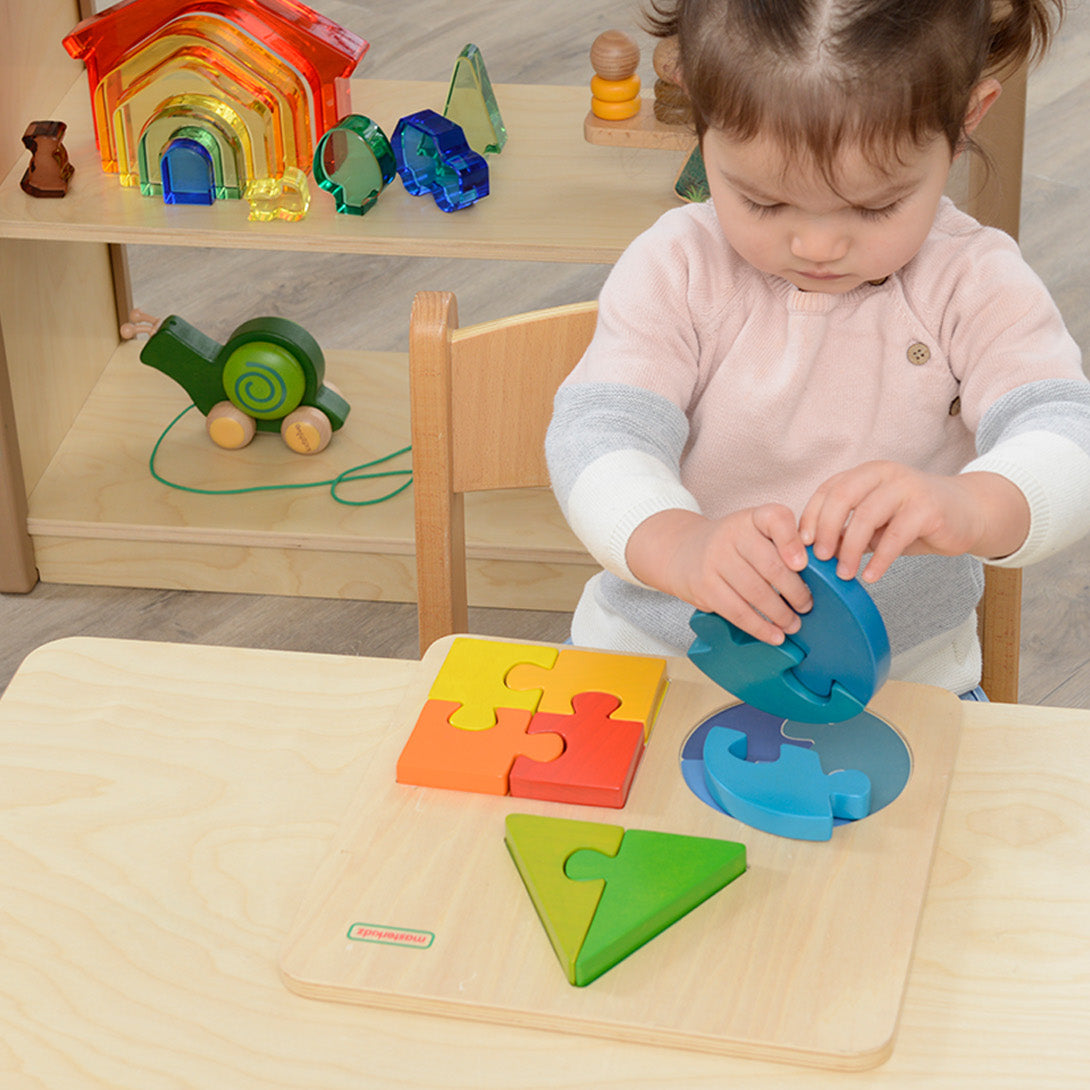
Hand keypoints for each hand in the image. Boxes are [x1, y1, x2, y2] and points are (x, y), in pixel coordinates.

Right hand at [625, 505, 812, 644]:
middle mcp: (732, 534)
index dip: (792, 541)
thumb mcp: (755, 531)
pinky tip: (774, 635)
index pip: (775, 519)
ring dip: (780, 614)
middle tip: (807, 605)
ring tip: (793, 624)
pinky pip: (737, 611)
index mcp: (751, 518)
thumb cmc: (733, 546)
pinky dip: (759, 627)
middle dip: (795, 591)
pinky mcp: (704, 586)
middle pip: (770, 565)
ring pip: (755, 592)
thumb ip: (784, 543)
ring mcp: (715, 560)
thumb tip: (823, 574)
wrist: (683, 552)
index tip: (804, 564)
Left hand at [799, 462, 1030, 582]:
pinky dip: (880, 560)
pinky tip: (871, 576)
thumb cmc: (914, 520)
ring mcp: (908, 488)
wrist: (969, 513)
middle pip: (842, 497)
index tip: (802, 544)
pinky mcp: (928, 508)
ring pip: (867, 516)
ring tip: (844, 574)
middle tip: (819, 559)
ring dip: (850, 549)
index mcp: (867, 474)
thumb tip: (813, 553)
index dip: (812, 516)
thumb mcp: (876, 522)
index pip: (829, 489)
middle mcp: (885, 474)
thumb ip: (849, 529)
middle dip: (826, 530)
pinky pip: (896, 536)